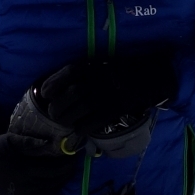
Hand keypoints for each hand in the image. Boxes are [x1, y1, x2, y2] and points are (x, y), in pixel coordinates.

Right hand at [0, 126, 79, 194]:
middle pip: (54, 182)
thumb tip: (50, 143)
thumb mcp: (10, 140)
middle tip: (73, 164)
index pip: (54, 170)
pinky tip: (54, 184)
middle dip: (67, 173)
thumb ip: (30, 142)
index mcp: (24, 170)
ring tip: (66, 173)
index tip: (74, 156)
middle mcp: (25, 186)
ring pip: (50, 192)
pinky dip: (51, 192)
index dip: (66, 164)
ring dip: (61, 183)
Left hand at [30, 51, 178, 138]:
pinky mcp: (113, 111)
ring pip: (78, 112)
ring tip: (64, 122)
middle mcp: (97, 81)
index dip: (52, 85)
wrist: (150, 76)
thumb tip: (56, 87)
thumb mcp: (99, 63)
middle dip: (57, 107)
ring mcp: (106, 97)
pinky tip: (78, 130)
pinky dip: (81, 129)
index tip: (44, 94)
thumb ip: (81, 72)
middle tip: (53, 113)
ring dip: (66, 120)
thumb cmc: (121, 69)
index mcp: (93, 66)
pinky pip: (91, 124)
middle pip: (70, 96)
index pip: (67, 74)